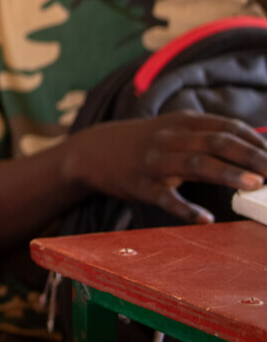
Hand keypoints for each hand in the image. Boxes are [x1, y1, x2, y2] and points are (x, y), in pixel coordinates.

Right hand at [65, 112, 266, 222]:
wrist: (91, 152)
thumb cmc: (143, 143)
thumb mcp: (173, 129)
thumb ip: (208, 133)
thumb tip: (256, 143)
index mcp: (182, 123)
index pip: (226, 127)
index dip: (255, 141)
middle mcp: (170, 139)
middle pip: (216, 142)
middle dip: (250, 155)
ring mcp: (154, 162)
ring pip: (195, 164)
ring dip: (227, 173)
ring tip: (254, 184)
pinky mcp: (140, 186)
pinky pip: (165, 198)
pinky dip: (186, 209)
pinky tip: (206, 219)